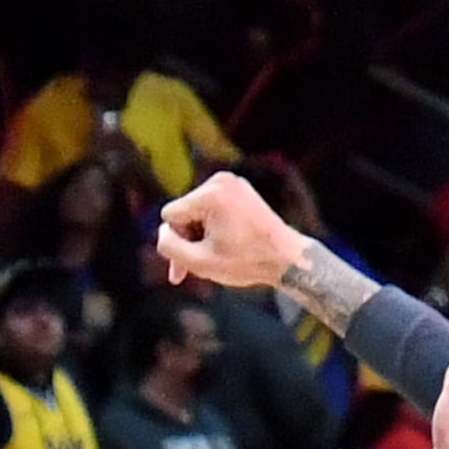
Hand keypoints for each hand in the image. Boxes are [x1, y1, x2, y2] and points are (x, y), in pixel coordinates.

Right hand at [151, 170, 307, 292]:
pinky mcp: (240, 188)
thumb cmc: (247, 262)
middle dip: (188, 239)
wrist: (287, 257)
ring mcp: (232, 182)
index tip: (191, 262)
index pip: (170, 216)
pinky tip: (224, 244)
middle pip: (184, 211)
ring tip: (217, 254)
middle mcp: (221, 180)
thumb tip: (161, 231)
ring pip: (196, 211)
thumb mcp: (201, 263)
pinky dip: (213, 226)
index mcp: (211, 194)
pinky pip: (212, 207)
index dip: (177, 241)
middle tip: (197, 268)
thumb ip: (170, 247)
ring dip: (200, 234)